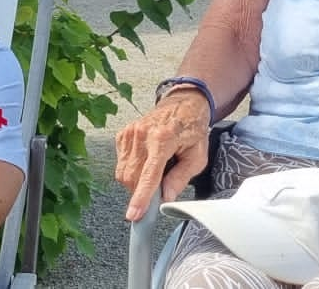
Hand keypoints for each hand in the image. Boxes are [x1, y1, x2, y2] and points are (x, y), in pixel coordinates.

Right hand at [114, 91, 210, 221]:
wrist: (183, 105)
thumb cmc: (192, 130)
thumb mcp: (197, 156)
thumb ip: (181, 178)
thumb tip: (166, 197)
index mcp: (163, 139)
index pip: (148, 175)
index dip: (140, 198)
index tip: (133, 214)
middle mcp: (142, 134)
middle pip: (132, 178)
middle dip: (142, 192)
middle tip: (159, 190)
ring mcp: (130, 133)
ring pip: (123, 173)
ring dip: (136, 182)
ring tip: (155, 170)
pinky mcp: (122, 135)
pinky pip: (120, 164)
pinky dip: (132, 170)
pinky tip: (146, 162)